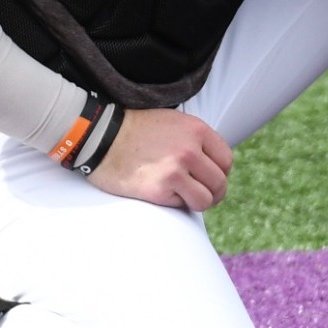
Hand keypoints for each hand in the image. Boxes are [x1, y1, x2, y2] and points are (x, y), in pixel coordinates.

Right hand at [85, 108, 232, 210]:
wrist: (100, 136)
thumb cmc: (136, 130)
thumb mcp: (173, 122)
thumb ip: (196, 140)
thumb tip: (214, 166)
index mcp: (196, 130)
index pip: (226, 160)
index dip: (220, 172)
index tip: (208, 177)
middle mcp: (190, 149)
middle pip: (220, 182)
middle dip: (213, 192)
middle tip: (199, 194)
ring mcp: (175, 170)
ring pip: (206, 199)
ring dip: (198, 202)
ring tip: (185, 197)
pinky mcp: (158, 189)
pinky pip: (183, 206)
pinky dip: (176, 203)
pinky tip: (162, 193)